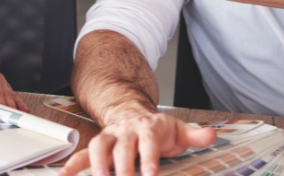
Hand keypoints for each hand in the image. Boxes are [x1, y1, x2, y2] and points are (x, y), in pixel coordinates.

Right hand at [59, 111, 217, 175]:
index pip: (148, 142)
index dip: (149, 159)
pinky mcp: (97, 145)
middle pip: (122, 148)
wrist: (133, 114)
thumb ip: (195, 135)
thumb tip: (211, 134)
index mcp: (148, 127)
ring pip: (98, 147)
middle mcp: (126, 130)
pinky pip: (82, 155)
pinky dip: (72, 166)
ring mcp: (109, 137)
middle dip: (122, 168)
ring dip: (97, 165)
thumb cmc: (157, 129)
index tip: (150, 174)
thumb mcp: (179, 130)